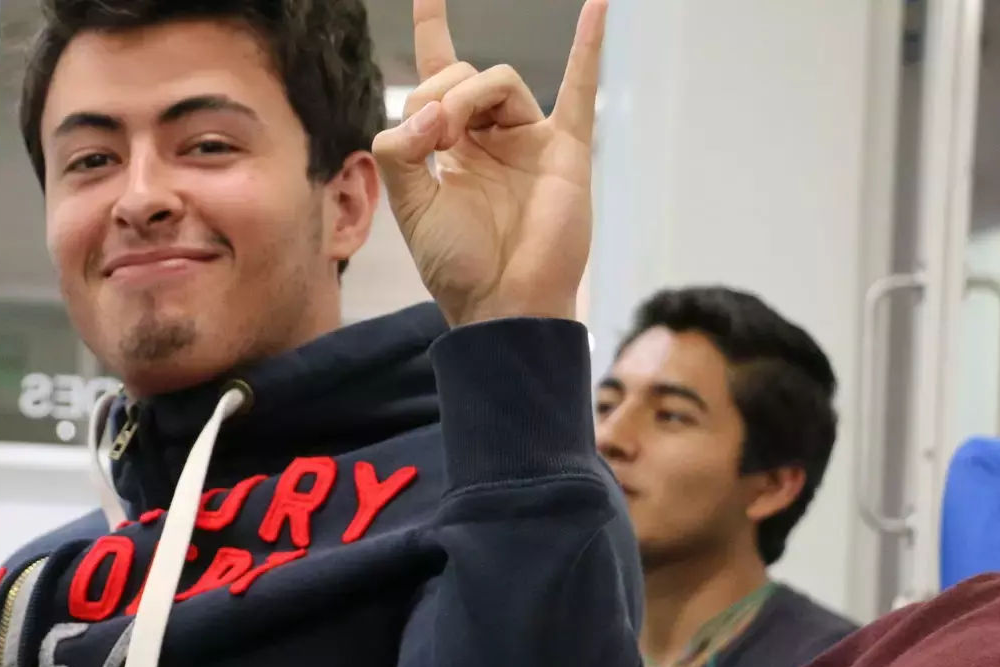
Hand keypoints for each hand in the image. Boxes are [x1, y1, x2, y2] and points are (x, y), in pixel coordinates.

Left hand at [372, 0, 605, 326]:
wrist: (501, 303)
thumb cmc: (457, 264)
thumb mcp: (409, 205)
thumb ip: (399, 150)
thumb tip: (427, 110)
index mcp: (448, 147)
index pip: (436, 76)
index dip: (432, 32)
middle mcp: (488, 136)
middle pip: (459, 76)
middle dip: (436, 95)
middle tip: (430, 137)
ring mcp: (529, 139)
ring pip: (499, 80)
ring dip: (467, 96)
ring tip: (452, 136)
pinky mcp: (565, 150)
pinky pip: (579, 89)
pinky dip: (589, 46)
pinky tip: (599, 5)